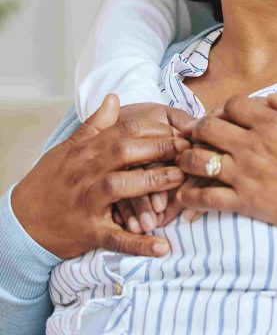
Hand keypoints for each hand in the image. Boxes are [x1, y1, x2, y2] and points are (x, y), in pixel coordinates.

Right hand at [11, 95, 189, 258]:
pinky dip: (139, 243)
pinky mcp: (89, 232)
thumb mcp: (69, 149)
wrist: (21, 222)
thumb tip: (114, 97)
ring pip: (122, 187)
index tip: (180, 131)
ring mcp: (88, 203)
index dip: (155, 129)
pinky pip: (116, 237)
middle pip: (126, 152)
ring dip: (153, 182)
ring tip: (181, 180)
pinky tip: (163, 246)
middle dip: (160, 148)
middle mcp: (87, 173)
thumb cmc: (51, 181)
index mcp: (87, 151)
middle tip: (188, 150)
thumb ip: (95, 125)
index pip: (125, 131)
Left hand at [174, 91, 276, 230]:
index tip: (228, 115)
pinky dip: (190, 196)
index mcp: (270, 123)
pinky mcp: (245, 202)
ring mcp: (246, 175)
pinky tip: (186, 194)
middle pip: (208, 128)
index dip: (226, 107)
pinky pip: (206, 198)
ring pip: (199, 161)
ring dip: (188, 158)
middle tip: (200, 134)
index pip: (232, 105)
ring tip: (187, 160)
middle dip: (200, 128)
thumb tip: (270, 99)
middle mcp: (252, 146)